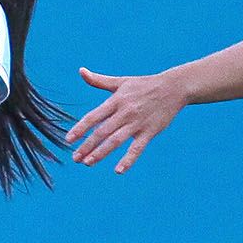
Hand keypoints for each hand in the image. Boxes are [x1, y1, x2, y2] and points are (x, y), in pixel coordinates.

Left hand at [66, 68, 188, 172]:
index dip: (80, 128)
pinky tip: (118, 171)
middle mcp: (124, 112)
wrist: (173, 87)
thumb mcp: (121, 81)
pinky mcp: (150, 132)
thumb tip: (81, 71)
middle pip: (102, 132)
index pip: (93, 116)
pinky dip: (128, 159)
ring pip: (115, 141)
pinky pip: (137, 148)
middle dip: (87, 146)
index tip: (68, 139)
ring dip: (101, 153)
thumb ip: (99, 80)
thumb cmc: (144, 84)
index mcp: (116, 100)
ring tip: (88, 163)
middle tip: (75, 158)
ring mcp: (137, 123)